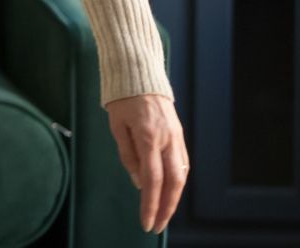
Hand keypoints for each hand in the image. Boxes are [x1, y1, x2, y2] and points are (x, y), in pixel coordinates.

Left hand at [106, 93, 187, 233]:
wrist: (140, 74)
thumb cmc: (123, 100)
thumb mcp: (116, 126)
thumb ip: (127, 155)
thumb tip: (138, 182)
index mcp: (148, 137)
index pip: (152, 179)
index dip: (150, 203)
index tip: (146, 221)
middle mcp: (167, 139)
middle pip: (173, 182)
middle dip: (166, 208)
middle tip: (157, 225)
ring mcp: (177, 137)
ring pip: (181, 174)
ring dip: (174, 197)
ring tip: (163, 214)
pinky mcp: (180, 135)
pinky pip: (183, 163)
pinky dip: (178, 181)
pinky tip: (171, 191)